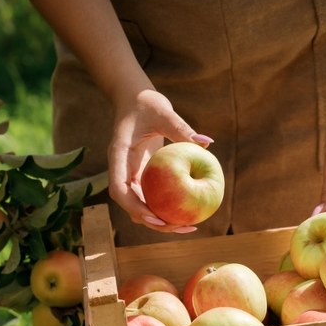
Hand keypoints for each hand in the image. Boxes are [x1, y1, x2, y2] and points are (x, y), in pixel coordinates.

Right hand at [107, 89, 213, 233]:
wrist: (135, 98)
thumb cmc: (146, 102)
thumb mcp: (163, 112)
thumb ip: (181, 128)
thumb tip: (206, 143)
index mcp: (119, 156)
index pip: (119, 189)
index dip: (134, 207)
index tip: (156, 217)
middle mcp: (122, 170)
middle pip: (130, 205)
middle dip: (151, 221)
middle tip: (179, 227)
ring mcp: (131, 175)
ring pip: (140, 205)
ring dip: (160, 220)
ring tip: (188, 226)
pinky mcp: (142, 176)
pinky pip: (152, 197)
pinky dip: (166, 207)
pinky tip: (188, 211)